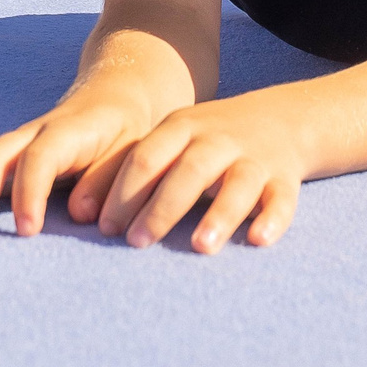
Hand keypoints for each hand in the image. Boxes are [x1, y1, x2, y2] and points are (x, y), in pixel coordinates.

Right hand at [0, 95, 158, 240]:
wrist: (115, 93)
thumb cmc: (126, 132)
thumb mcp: (131, 150)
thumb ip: (107, 177)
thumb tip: (81, 211)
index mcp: (68, 132)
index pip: (40, 158)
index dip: (30, 192)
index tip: (27, 231)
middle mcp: (34, 133)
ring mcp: (15, 142)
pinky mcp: (5, 154)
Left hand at [92, 95, 309, 253]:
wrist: (282, 119)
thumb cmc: (207, 142)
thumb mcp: (173, 140)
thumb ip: (135, 171)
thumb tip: (82, 213)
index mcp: (183, 129)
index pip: (147, 156)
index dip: (124, 191)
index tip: (105, 227)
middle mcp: (218, 140)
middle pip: (189, 170)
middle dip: (162, 207)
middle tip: (137, 243)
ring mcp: (255, 158)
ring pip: (238, 183)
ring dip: (219, 214)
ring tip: (199, 247)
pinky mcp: (284, 179)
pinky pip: (281, 199)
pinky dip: (272, 218)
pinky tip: (258, 240)